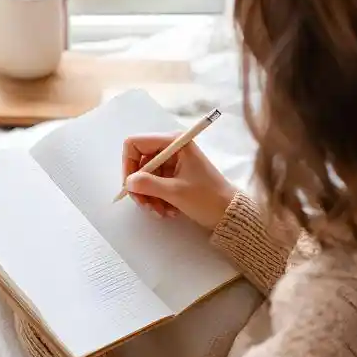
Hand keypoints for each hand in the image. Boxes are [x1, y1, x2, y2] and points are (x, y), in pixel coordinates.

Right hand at [121, 133, 236, 230]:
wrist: (229, 213)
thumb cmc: (207, 198)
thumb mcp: (175, 192)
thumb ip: (148, 184)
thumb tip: (128, 182)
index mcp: (174, 142)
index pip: (136, 143)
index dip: (128, 164)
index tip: (131, 186)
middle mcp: (172, 148)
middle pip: (140, 163)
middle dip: (141, 187)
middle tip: (146, 206)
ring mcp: (173, 162)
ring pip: (146, 177)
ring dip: (150, 197)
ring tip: (161, 213)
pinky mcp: (175, 175)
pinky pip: (156, 185)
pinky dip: (158, 199)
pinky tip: (168, 211)